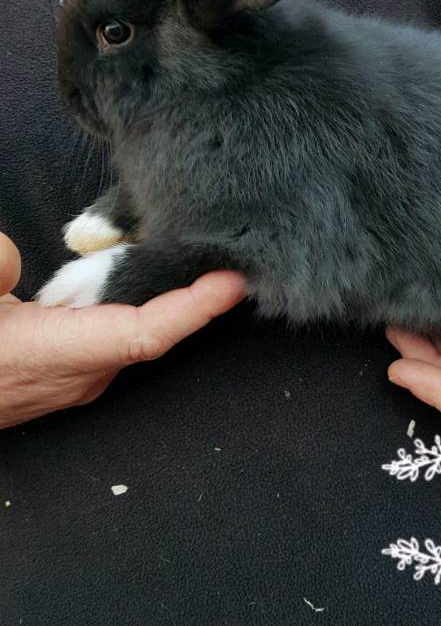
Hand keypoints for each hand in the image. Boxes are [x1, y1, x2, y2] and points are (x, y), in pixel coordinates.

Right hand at [0, 232, 246, 428]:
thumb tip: (16, 263)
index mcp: (56, 355)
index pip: (147, 333)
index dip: (196, 307)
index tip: (235, 280)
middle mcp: (81, 375)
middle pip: (152, 326)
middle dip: (187, 289)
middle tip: (215, 244)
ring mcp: (78, 381)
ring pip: (132, 329)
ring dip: (157, 294)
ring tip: (182, 250)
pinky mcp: (68, 376)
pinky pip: (113, 334)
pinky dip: (127, 304)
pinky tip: (126, 271)